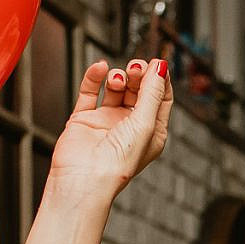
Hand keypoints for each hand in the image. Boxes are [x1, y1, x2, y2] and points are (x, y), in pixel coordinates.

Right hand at [43, 59, 172, 199]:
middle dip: (139, 75)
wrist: (84, 180)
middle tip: (136, 67)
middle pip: (139, 90)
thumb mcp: (145, 123)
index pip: (160, 98)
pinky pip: (90, 92)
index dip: (160, 79)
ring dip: (119, 78)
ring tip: (118, 78)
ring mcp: (107, 122)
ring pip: (116, 89)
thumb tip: (160, 67)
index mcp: (152, 133)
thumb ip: (152, 92)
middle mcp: (130, 127)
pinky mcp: (84, 119)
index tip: (157, 63)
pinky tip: (100, 69)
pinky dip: (94, 78)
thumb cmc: (118, 163)